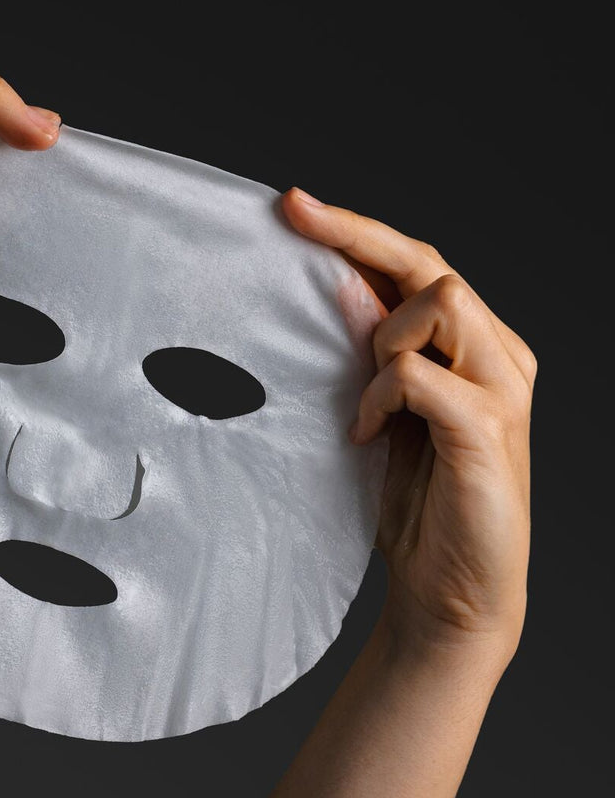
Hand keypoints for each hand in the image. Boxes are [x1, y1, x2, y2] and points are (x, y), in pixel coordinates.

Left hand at [283, 188, 534, 667]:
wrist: (452, 592)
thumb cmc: (419, 502)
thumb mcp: (387, 413)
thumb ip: (374, 353)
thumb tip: (337, 287)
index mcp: (476, 349)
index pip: (419, 266)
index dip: (359, 231)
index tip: (295, 205)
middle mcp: (500, 357)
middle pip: (432, 263)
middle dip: (357, 234)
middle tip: (295, 213)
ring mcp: (502, 391)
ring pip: (440, 301)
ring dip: (381, 337)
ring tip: (363, 401)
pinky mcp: (488, 430)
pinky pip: (420, 375)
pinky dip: (381, 394)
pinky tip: (364, 433)